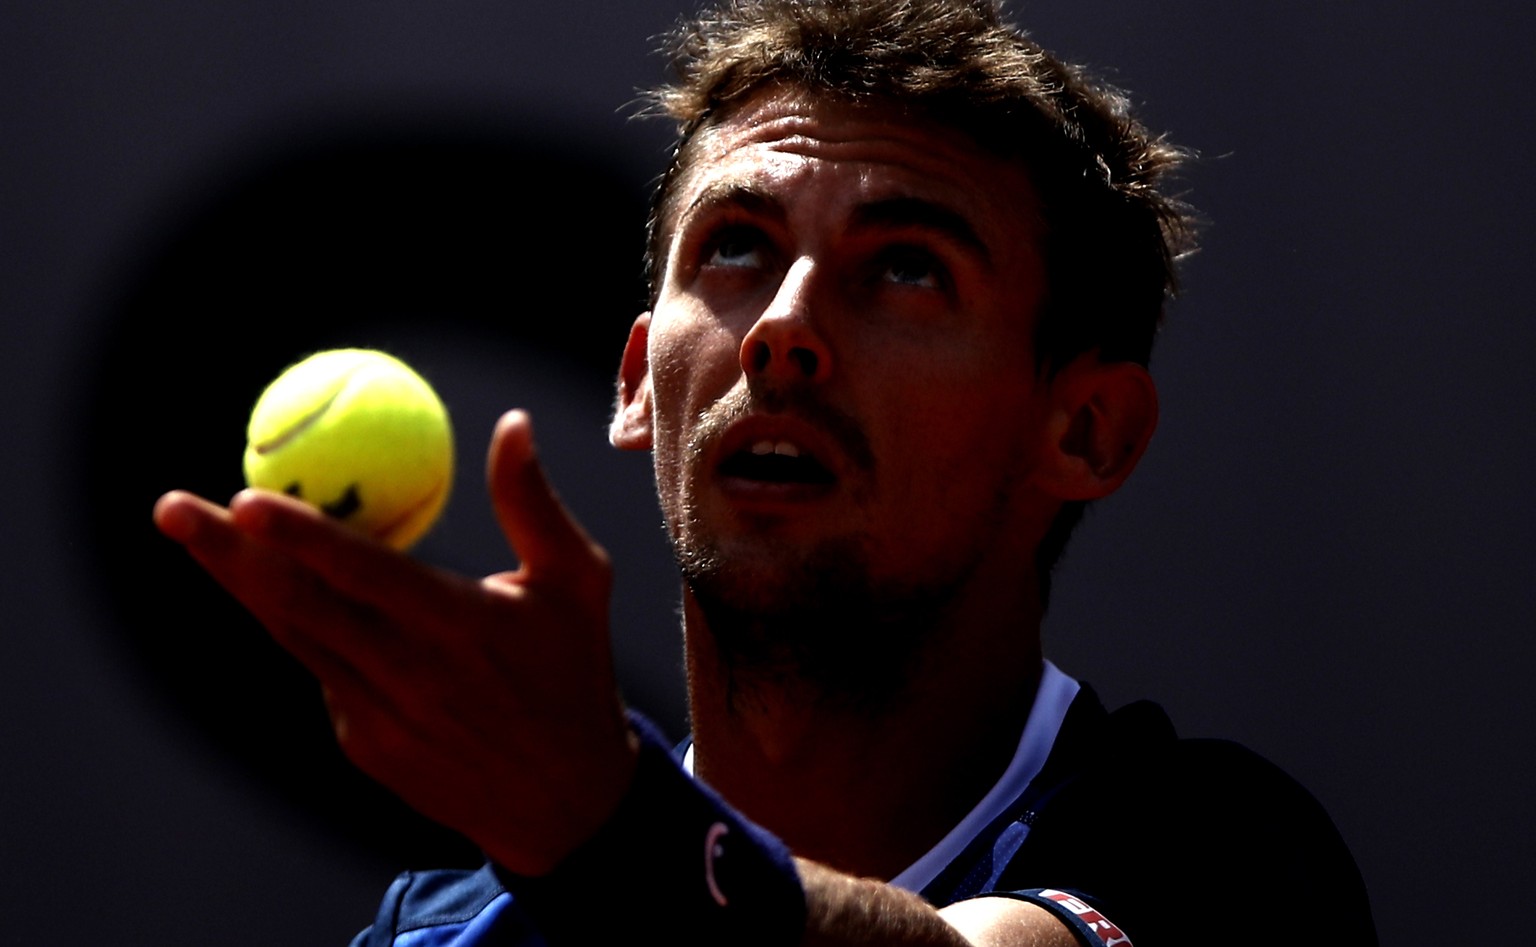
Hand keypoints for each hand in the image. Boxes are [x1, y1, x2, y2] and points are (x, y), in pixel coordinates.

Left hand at [153, 410, 638, 874]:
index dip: (300, 535)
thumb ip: (532, 504)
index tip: (246, 495)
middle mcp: (410, 673)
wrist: (564, 802)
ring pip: (294, 638)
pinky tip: (304, 598)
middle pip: (298, 606)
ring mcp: (379, 717)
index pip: (364, 573)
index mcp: (461, 625)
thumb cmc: (573, 672)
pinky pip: (324, 674)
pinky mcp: (364, 746)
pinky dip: (305, 630)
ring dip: (242, 584)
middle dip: (227, 554)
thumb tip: (511, 424)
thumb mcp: (576, 581)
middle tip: (172, 507)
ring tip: (198, 532)